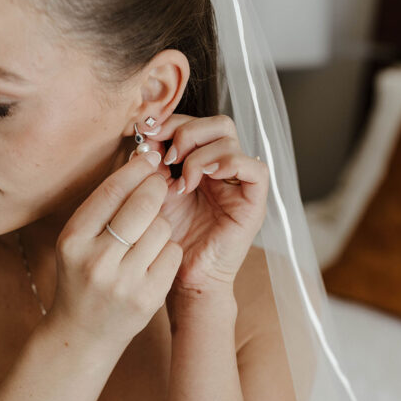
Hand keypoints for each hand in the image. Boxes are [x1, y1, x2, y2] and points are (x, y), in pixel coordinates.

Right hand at [48, 153, 183, 350]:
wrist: (83, 332)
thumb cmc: (82, 275)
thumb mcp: (78, 240)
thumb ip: (104, 205)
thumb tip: (142, 159)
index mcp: (73, 240)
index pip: (113, 190)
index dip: (137, 169)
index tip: (149, 159)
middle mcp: (96, 260)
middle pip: (144, 204)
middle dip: (156, 188)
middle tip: (159, 185)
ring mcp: (124, 282)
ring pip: (163, 228)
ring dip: (161, 224)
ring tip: (146, 236)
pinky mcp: (149, 298)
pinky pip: (173, 253)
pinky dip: (168, 250)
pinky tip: (153, 259)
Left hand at [134, 113, 268, 294]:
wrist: (182, 277)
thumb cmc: (166, 239)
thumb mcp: (153, 194)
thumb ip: (151, 164)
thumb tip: (144, 134)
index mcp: (199, 162)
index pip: (194, 124)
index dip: (172, 122)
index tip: (146, 132)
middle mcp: (223, 168)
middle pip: (217, 124)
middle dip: (187, 131)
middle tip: (167, 155)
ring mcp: (240, 183)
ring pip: (230, 139)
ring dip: (200, 152)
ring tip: (182, 180)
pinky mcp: (254, 201)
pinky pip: (256, 168)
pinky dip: (229, 163)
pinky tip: (205, 177)